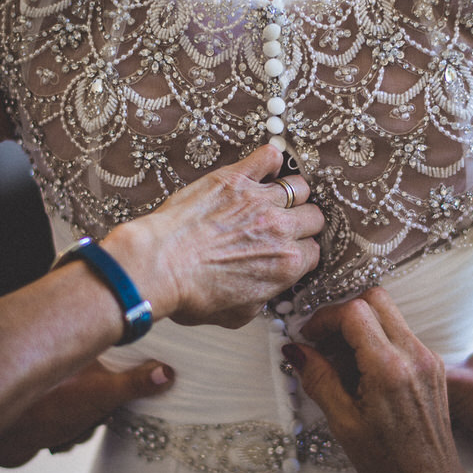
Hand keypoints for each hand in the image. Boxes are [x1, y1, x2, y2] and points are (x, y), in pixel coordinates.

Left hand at [0, 359, 172, 466]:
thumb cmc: (38, 407)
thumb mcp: (99, 394)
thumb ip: (134, 383)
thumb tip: (166, 373)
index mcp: (84, 350)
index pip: (121, 359)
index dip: (129, 379)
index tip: (133, 390)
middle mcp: (70, 365)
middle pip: (108, 388)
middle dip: (103, 410)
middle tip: (93, 413)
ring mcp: (58, 388)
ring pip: (91, 410)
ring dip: (85, 426)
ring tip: (69, 426)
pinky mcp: (48, 410)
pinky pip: (75, 424)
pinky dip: (70, 435)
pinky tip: (58, 435)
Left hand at [109, 145, 323, 327]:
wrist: (158, 266)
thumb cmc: (191, 293)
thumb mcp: (239, 315)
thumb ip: (263, 298)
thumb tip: (265, 289)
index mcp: (286, 264)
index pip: (313, 252)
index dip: (301, 252)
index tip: (290, 250)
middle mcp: (279, 229)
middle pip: (313, 217)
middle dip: (302, 224)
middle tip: (286, 226)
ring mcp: (259, 199)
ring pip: (299, 187)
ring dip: (291, 195)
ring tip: (277, 199)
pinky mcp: (235, 178)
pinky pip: (268, 157)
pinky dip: (270, 161)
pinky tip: (263, 170)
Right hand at [289, 287, 472, 472]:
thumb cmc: (388, 461)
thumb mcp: (343, 423)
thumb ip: (319, 379)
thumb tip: (295, 350)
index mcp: (390, 368)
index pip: (354, 311)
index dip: (324, 318)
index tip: (308, 337)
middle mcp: (414, 355)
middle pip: (375, 298)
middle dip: (342, 312)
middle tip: (322, 340)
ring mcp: (427, 357)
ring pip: (389, 313)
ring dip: (359, 324)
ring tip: (339, 359)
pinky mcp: (432, 364)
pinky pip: (400, 332)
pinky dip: (375, 337)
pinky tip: (360, 369)